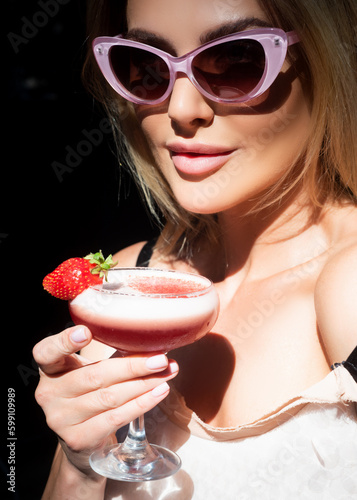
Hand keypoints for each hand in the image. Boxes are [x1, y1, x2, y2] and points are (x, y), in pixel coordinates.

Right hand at [33, 326, 178, 473]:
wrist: (82, 440)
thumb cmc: (90, 392)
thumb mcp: (89, 369)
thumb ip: (108, 355)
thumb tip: (151, 343)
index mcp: (50, 369)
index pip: (46, 352)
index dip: (65, 341)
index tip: (87, 332)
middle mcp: (49, 393)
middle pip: (94, 376)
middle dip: (133, 366)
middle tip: (160, 359)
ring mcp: (61, 419)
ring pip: (109, 397)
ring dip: (144, 384)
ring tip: (167, 373)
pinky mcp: (77, 438)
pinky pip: (115, 418)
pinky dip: (141, 404)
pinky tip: (158, 392)